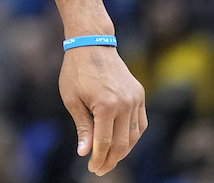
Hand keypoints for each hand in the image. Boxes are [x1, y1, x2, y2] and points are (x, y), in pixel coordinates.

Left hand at [59, 45, 146, 175]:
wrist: (92, 44)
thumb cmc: (77, 71)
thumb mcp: (72, 99)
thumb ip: (82, 127)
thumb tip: (85, 153)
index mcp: (106, 105)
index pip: (104, 142)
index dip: (99, 158)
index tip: (92, 168)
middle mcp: (125, 103)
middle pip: (122, 143)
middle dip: (111, 159)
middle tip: (100, 169)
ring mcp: (136, 98)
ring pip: (135, 136)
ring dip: (123, 151)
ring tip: (110, 159)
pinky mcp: (140, 94)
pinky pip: (141, 123)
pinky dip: (133, 136)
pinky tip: (122, 143)